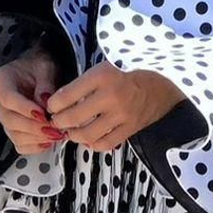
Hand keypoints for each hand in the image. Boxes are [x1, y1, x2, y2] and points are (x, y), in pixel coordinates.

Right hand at [0, 47, 61, 156]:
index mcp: (2, 80)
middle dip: (34, 127)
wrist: (39, 74)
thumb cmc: (40, 68)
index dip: (24, 108)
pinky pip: (20, 145)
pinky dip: (35, 146)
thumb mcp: (46, 67)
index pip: (7, 98)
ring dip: (37, 138)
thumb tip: (45, 101)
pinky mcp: (13, 129)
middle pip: (10, 119)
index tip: (42, 114)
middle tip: (54, 128)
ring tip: (56, 134)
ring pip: (15, 134)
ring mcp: (5, 116)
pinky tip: (49, 141)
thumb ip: (45, 83)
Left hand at [42, 63, 183, 153]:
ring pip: (86, 134)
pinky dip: (92, 144)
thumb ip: (82, 84)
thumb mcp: (104, 68)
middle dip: (59, 122)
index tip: (52, 106)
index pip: (66, 96)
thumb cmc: (127, 74)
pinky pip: (104, 143)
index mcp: (102, 76)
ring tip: (71, 131)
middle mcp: (111, 96)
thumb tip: (58, 102)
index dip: (53, 105)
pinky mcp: (129, 129)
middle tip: (57, 120)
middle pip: (73, 118)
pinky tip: (89, 138)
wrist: (160, 85)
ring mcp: (121, 115)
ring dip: (73, 135)